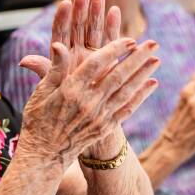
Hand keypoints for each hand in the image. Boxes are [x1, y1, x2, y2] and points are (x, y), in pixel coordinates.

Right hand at [18, 0, 159, 167]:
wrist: (44, 156)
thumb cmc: (38, 120)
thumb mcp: (40, 92)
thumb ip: (53, 69)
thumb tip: (60, 46)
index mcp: (70, 90)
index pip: (96, 64)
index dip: (114, 50)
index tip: (129, 39)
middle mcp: (87, 103)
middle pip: (117, 76)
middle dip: (137, 58)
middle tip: (153, 43)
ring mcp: (98, 117)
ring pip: (126, 91)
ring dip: (143, 74)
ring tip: (156, 59)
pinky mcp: (104, 128)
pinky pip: (127, 109)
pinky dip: (141, 96)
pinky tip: (152, 84)